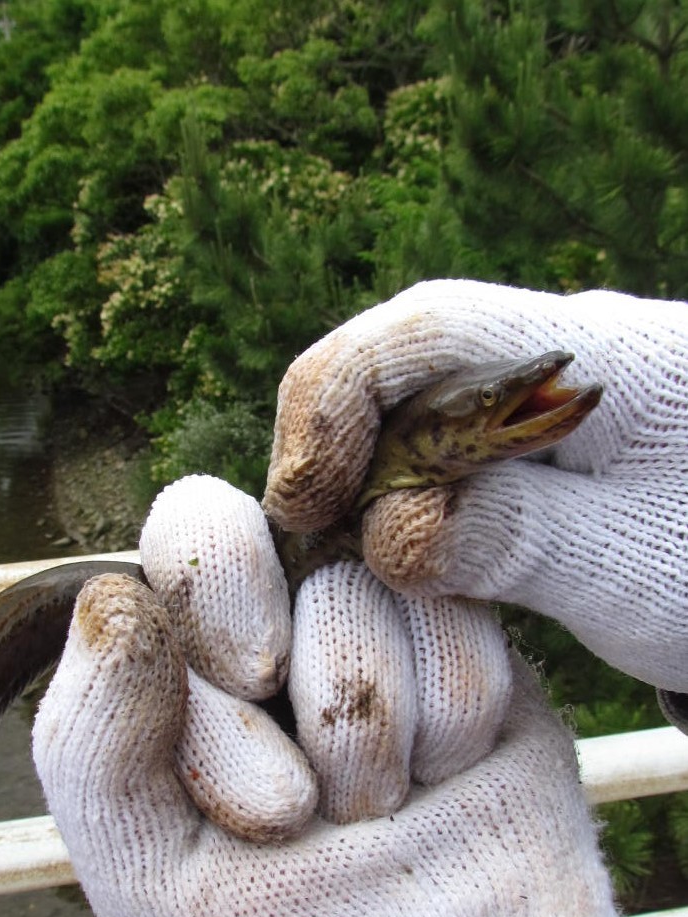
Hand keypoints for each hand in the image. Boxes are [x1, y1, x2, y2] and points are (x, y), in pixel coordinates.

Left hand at [32, 477, 638, 916]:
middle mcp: (261, 595)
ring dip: (366, 746)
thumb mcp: (148, 872)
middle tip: (302, 796)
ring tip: (373, 804)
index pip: (166, 555)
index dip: (206, 650)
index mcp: (169, 643)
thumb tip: (114, 600)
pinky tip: (445, 771)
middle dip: (271, 685)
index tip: (254, 791)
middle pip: (233, 532)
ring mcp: (366, 594)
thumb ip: (89, 749)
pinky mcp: (464, 613)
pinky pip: (454, 624)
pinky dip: (449, 725)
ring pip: (351, 591)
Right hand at [268, 279, 687, 693]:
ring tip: (350, 560)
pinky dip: (407, 498)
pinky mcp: (544, 441)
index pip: (430, 328)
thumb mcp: (629, 570)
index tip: (306, 505)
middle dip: (338, 448)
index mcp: (600, 353)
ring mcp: (552, 394)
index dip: (336, 402)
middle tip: (313, 546)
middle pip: (407, 364)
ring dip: (367, 481)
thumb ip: (509, 538)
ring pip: (418, 410)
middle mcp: (566, 349)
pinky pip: (448, 449)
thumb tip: (386, 530)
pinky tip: (404, 556)